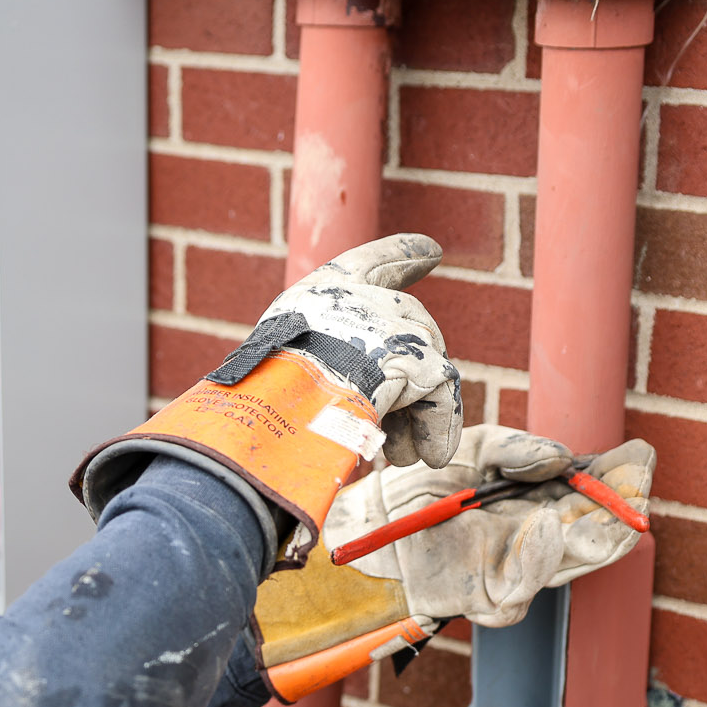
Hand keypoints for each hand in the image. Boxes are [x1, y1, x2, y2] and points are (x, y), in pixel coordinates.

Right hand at [244, 233, 463, 469]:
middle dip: (410, 373)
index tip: (432, 250)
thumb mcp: (280, 364)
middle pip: (407, 327)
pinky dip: (437, 428)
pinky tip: (432, 456)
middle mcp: (367, 296)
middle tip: (401, 429)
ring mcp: (395, 322)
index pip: (372, 263)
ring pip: (423, 367)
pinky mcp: (420, 356)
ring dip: (416, 415)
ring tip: (403, 454)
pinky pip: (440, 394)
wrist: (281, 396)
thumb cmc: (266, 389)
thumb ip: (313, 367)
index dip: (402, 255)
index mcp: (325, 289)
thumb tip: (336, 413)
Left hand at [250, 426, 655, 700]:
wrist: (356, 518)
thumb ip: (512, 448)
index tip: (641, 463)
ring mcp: (503, 575)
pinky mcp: (474, 601)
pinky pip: (516, 598)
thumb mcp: (467, 450)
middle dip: (614, 521)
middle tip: (638, 498)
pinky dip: (535, 568)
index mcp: (531, 507)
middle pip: (586, 542)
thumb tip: (559, 456)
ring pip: (560, 572)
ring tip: (592, 515)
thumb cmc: (413, 482)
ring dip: (583, 546)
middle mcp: (525, 544)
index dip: (616, 487)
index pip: (587, 502)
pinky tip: (545, 531)